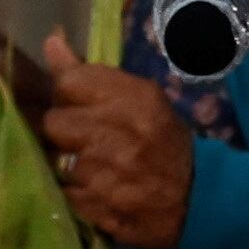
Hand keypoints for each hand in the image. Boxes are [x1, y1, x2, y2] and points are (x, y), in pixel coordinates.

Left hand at [37, 31, 191, 248]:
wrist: (197, 196)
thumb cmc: (163, 140)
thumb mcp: (140, 97)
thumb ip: (90, 73)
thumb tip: (51, 42)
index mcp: (134, 99)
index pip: (68, 83)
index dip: (66, 94)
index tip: (77, 104)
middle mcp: (117, 134)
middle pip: (53, 122)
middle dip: (63, 130)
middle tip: (83, 137)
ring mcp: (104, 174)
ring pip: (54, 159)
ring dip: (66, 161)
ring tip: (93, 164)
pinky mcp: (95, 206)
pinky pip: (62, 190)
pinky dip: (73, 190)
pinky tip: (95, 187)